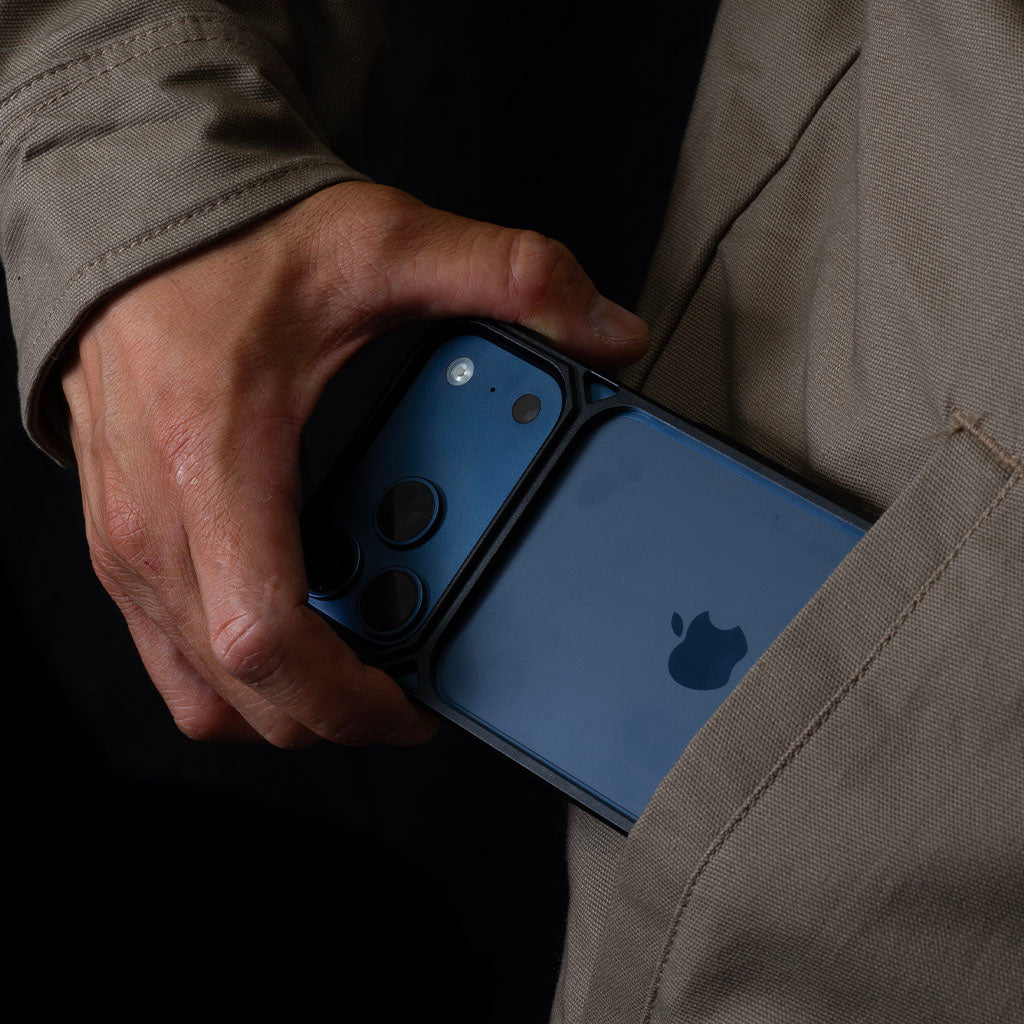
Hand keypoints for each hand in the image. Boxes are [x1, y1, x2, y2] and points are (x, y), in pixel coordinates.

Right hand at [60, 181, 649, 748]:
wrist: (130, 214)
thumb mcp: (385, 243)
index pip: (266, 641)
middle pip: (241, 692)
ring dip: (285, 697)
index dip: (348, 699)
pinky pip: (174, 651)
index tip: (414, 704)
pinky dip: (239, 666)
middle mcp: (155, 520)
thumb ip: (509, 278)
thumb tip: (610, 332)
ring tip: (355, 658)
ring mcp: (125, 541)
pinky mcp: (122, 541)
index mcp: (215, 460)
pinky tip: (296, 619)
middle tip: (406, 685)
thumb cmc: (231, 240)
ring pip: (200, 689)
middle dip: (333, 714)